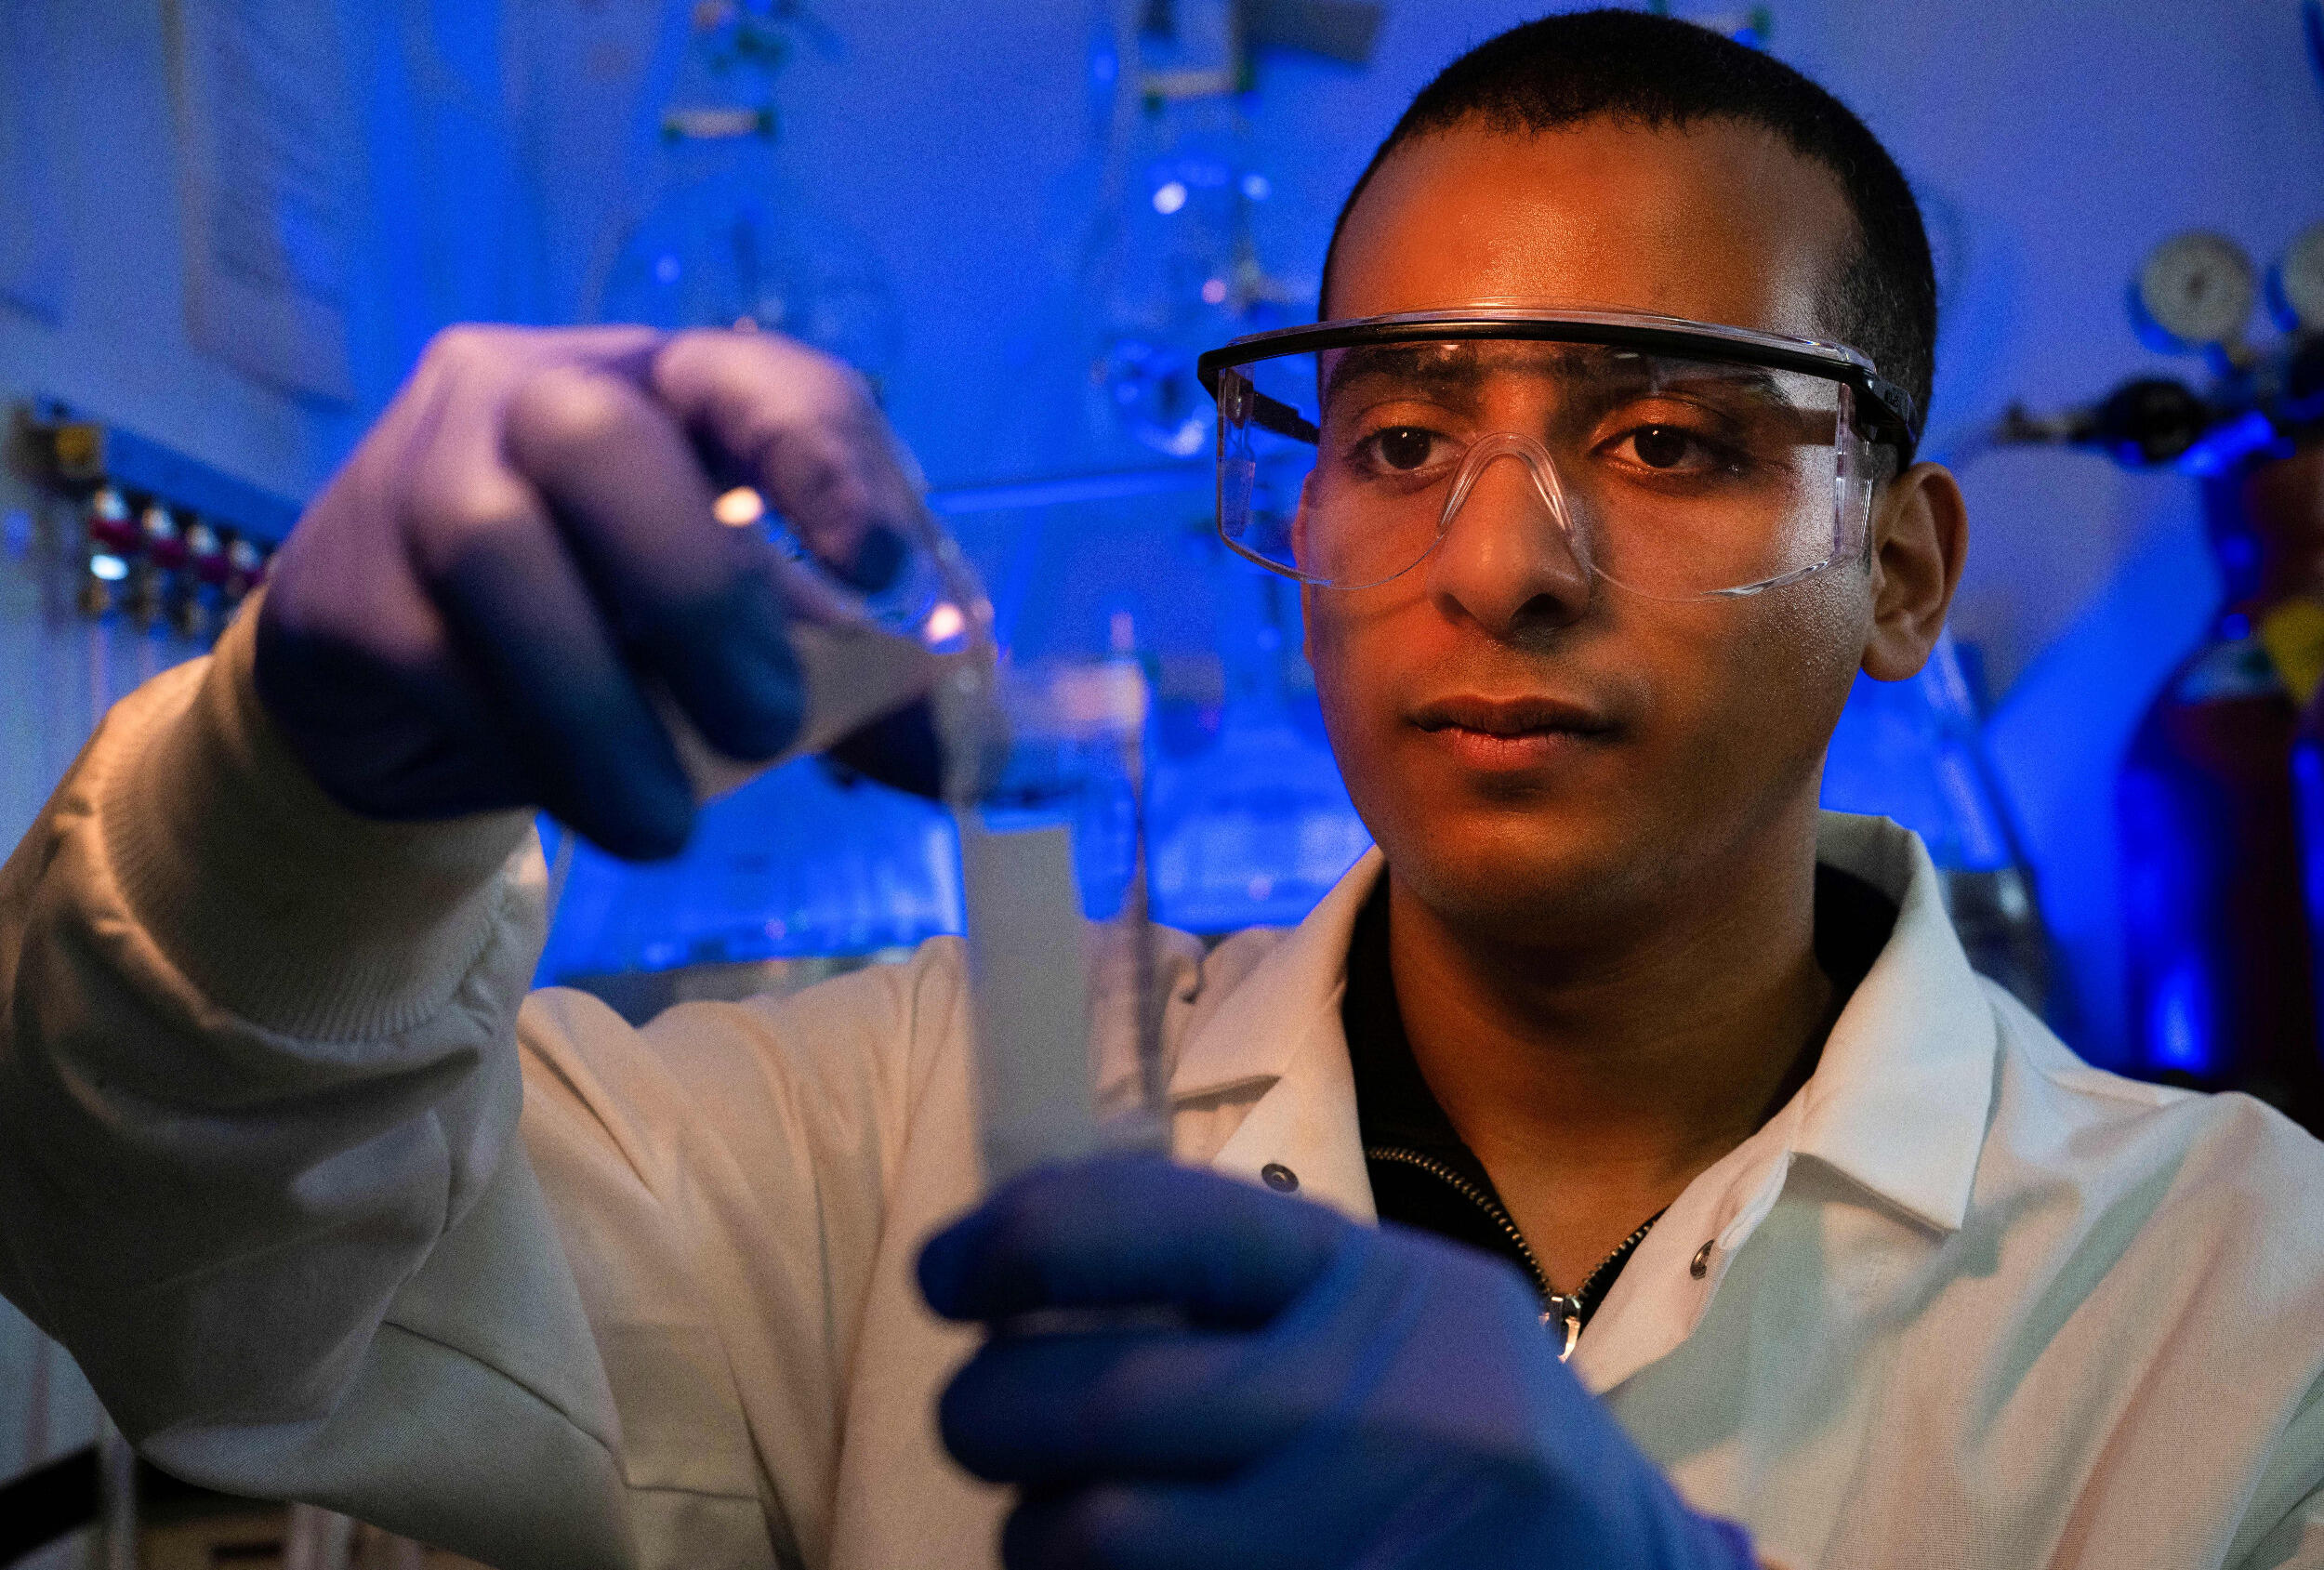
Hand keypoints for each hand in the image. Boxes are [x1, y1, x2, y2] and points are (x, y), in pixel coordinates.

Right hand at [255, 325, 934, 859]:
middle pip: (601, 437)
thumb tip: (992, 759)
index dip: (824, 462)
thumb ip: (867, 685)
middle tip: (770, 726)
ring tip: (664, 825)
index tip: (882, 570)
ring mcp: (422, 473)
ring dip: (596, 708)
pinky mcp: (344, 584)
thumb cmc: (620, 634)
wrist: (408, 687)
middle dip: (696, 589)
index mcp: (674, 387)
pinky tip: (571, 798)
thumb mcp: (751, 640)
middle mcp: (538, 394)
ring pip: (496, 551)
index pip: (757, 378)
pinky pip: (429, 655)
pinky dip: (515, 743)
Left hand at [919, 1156, 1756, 1569]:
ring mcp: (1343, 1548)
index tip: (947, 1272)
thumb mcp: (1397, 1304)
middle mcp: (1359, 1414)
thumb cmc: (1472, 1422)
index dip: (1015, 1241)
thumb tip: (1028, 1249)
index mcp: (1368, 1289)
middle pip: (1087, 1401)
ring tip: (1065, 1512)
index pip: (1151, 1227)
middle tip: (982, 1410)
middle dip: (987, 1405)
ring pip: (1082, 1540)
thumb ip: (1243, 1276)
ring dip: (1035, 1527)